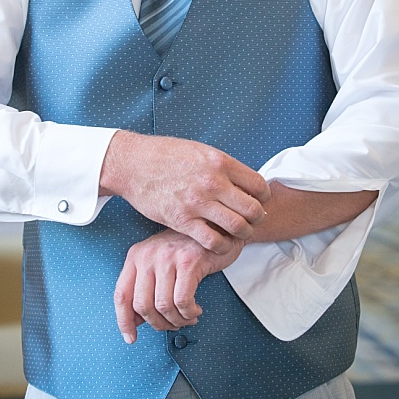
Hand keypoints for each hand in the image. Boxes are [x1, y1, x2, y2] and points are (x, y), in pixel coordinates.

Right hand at [99, 132, 268, 252]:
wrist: (134, 163)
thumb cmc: (169, 156)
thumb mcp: (203, 152)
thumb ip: (225, 167)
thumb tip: (247, 184)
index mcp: (221, 162)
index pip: (259, 185)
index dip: (263, 197)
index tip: (258, 202)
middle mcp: (213, 182)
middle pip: (253, 209)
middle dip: (257, 218)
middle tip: (252, 222)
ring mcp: (198, 202)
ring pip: (237, 227)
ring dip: (243, 234)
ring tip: (238, 234)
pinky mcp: (182, 220)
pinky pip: (212, 241)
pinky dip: (222, 246)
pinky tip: (219, 244)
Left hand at [114, 228, 243, 343]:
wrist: (220, 229)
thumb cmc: (191, 249)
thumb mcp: (161, 263)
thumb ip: (146, 287)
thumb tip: (136, 320)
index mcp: (136, 255)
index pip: (121, 294)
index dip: (124, 321)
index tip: (131, 337)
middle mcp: (149, 255)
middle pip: (142, 305)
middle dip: (158, 324)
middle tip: (172, 326)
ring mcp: (168, 258)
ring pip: (163, 306)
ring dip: (177, 320)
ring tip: (187, 319)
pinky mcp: (189, 262)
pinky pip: (182, 300)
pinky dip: (189, 312)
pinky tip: (196, 311)